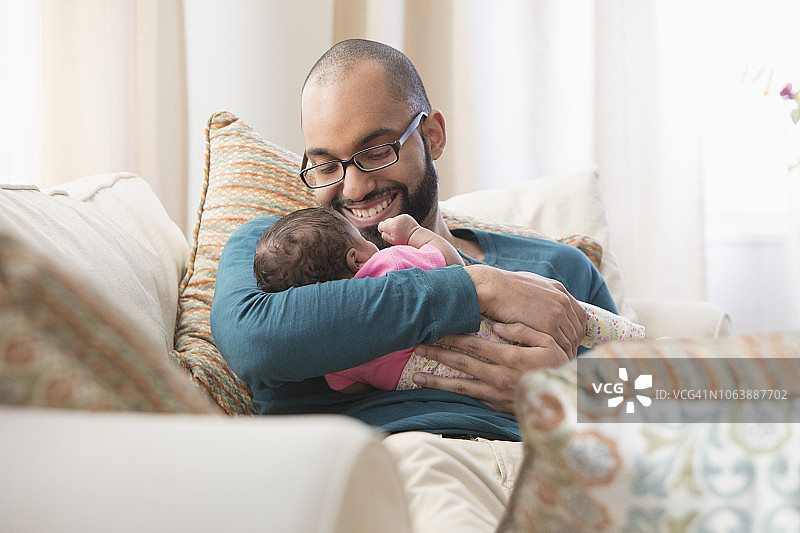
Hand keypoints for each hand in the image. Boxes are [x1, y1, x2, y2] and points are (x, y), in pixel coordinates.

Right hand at [377, 214, 417, 245]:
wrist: (416, 236)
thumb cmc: (404, 240)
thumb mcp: (393, 241)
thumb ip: (385, 236)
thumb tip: (382, 231)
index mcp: (391, 226)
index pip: (381, 225)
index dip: (382, 229)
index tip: (386, 233)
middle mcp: (395, 220)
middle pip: (386, 222)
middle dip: (388, 226)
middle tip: (395, 233)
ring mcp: (401, 217)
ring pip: (393, 220)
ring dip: (394, 224)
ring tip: (400, 230)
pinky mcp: (405, 216)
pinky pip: (399, 218)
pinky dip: (400, 222)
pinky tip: (404, 227)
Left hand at [413, 323, 568, 413]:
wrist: (568, 401)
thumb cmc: (558, 364)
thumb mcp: (549, 342)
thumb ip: (523, 330)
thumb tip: (495, 326)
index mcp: (511, 357)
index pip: (474, 343)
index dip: (453, 335)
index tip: (436, 328)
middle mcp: (500, 376)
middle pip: (461, 363)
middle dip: (438, 354)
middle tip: (417, 347)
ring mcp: (496, 393)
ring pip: (460, 385)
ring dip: (437, 380)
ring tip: (417, 377)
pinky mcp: (496, 405)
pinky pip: (470, 397)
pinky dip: (452, 394)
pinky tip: (439, 390)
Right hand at [465, 264, 585, 357]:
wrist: (492, 288)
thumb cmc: (502, 288)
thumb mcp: (528, 284)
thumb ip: (540, 294)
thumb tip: (539, 301)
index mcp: (558, 290)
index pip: (579, 315)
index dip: (576, 330)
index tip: (570, 340)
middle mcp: (562, 300)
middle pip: (578, 328)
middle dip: (574, 343)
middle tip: (566, 355)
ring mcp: (557, 312)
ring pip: (571, 338)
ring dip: (567, 351)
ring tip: (559, 362)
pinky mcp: (549, 323)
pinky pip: (561, 343)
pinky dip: (559, 354)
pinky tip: (553, 361)